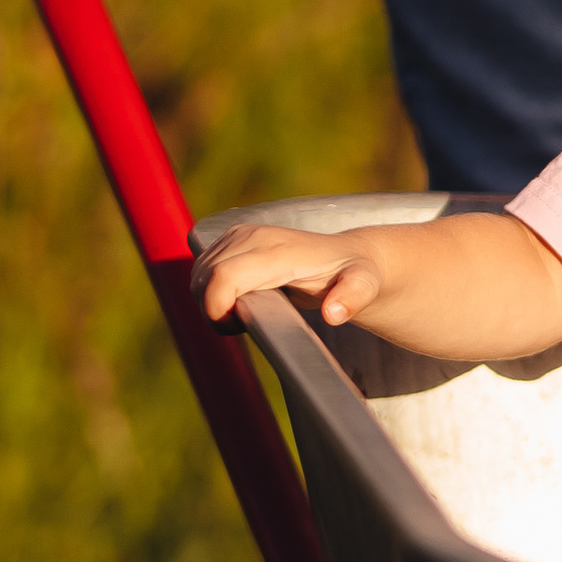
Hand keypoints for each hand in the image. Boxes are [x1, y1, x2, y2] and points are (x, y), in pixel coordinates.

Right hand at [200, 222, 387, 329]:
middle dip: (212, 310)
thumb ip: (353, 297)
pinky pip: (202, 269)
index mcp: (276, 250)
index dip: (217, 308)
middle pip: (204, 278)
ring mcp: (238, 235)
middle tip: (242, 325)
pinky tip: (237, 300)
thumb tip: (334, 314)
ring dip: (210, 302)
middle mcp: (252, 237)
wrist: (346, 255)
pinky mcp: (231, 239)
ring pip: (199, 274)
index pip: (223, 277)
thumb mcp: (363, 286)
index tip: (235, 326)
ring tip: (243, 314)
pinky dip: (209, 291)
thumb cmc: (353, 273)